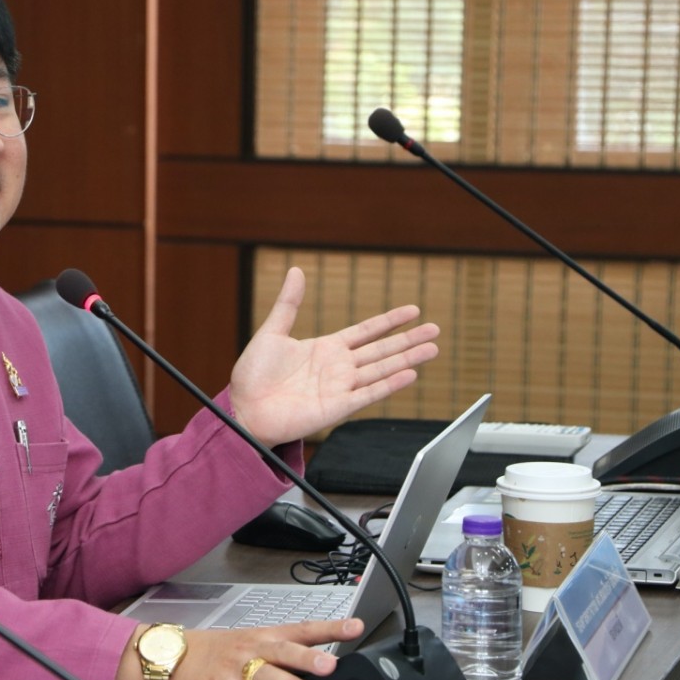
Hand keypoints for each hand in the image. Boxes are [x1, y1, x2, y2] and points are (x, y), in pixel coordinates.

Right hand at [173, 619, 363, 679]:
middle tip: (332, 663)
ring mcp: (237, 669)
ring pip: (267, 676)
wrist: (173, 656)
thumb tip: (321, 663)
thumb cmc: (216, 652)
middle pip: (285, 651)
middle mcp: (254, 649)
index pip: (303, 629)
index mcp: (265, 636)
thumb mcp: (251, 645)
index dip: (330, 628)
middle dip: (310, 657)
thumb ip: (283, 654)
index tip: (356, 627)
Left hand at [230, 267, 439, 447]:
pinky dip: (389, 385)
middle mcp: (338, 367)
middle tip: (436, 329)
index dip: (389, 321)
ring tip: (432, 349)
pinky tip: (409, 374)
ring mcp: (340, 388)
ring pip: (381, 370)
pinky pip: (368, 394)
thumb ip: (288, 303)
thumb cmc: (252, 375)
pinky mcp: (336, 408)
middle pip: (381, 350)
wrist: (243, 409)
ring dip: (407, 359)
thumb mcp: (271, 332)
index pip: (366, 331)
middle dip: (408, 339)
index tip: (413, 310)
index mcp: (325, 348)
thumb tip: (296, 271)